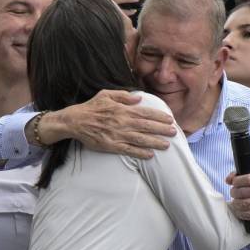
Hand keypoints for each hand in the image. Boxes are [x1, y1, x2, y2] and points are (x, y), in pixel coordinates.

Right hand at [34, 90, 175, 158]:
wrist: (75, 121)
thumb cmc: (91, 107)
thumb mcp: (106, 94)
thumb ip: (123, 96)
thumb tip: (139, 98)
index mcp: (122, 110)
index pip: (145, 113)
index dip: (159, 116)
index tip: (169, 119)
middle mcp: (122, 122)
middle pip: (146, 126)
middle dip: (161, 130)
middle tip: (174, 132)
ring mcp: (117, 135)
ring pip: (140, 140)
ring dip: (155, 143)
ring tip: (166, 145)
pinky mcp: (111, 146)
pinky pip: (128, 150)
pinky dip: (140, 153)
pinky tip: (150, 155)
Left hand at [228, 172, 249, 230]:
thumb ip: (240, 176)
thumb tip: (228, 179)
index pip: (247, 179)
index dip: (236, 182)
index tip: (234, 184)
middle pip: (243, 192)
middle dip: (234, 193)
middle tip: (234, 194)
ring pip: (243, 203)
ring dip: (236, 203)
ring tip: (236, 202)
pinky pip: (246, 214)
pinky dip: (240, 212)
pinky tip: (240, 210)